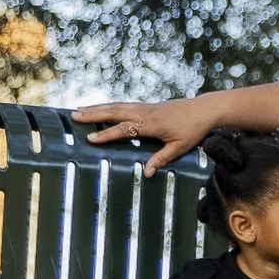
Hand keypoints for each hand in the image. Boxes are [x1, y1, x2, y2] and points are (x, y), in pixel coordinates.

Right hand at [74, 97, 217, 176]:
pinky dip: (109, 106)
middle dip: (94, 114)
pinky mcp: (147, 106)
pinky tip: (100, 109)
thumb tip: (146, 173)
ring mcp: (145, 107)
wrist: (204, 110)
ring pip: (117, 106)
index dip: (107, 134)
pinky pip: (124, 105)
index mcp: (152, 124)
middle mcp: (145, 113)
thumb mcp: (180, 147)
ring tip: (79, 110)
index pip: (125, 129)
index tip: (91, 139)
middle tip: (74, 116)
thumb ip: (162, 159)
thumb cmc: (193, 130)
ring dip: (98, 108)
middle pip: (115, 112)